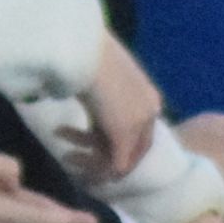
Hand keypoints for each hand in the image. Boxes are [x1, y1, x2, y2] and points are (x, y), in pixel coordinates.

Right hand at [78, 39, 163, 180]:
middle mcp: (151, 113)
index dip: (123, 146)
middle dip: (115, 161)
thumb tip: (92, 103)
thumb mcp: (104, 77)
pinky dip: (97, 171)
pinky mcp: (123, 135)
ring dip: (97, 165)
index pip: (143, 133)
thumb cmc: (87, 55)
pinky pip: (115, 164)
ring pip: (125, 159)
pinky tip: (78, 170)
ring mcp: (139, 125)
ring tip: (73, 164)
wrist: (84, 51)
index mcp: (150, 98)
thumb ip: (107, 96)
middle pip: (139, 150)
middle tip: (90, 167)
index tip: (98, 151)